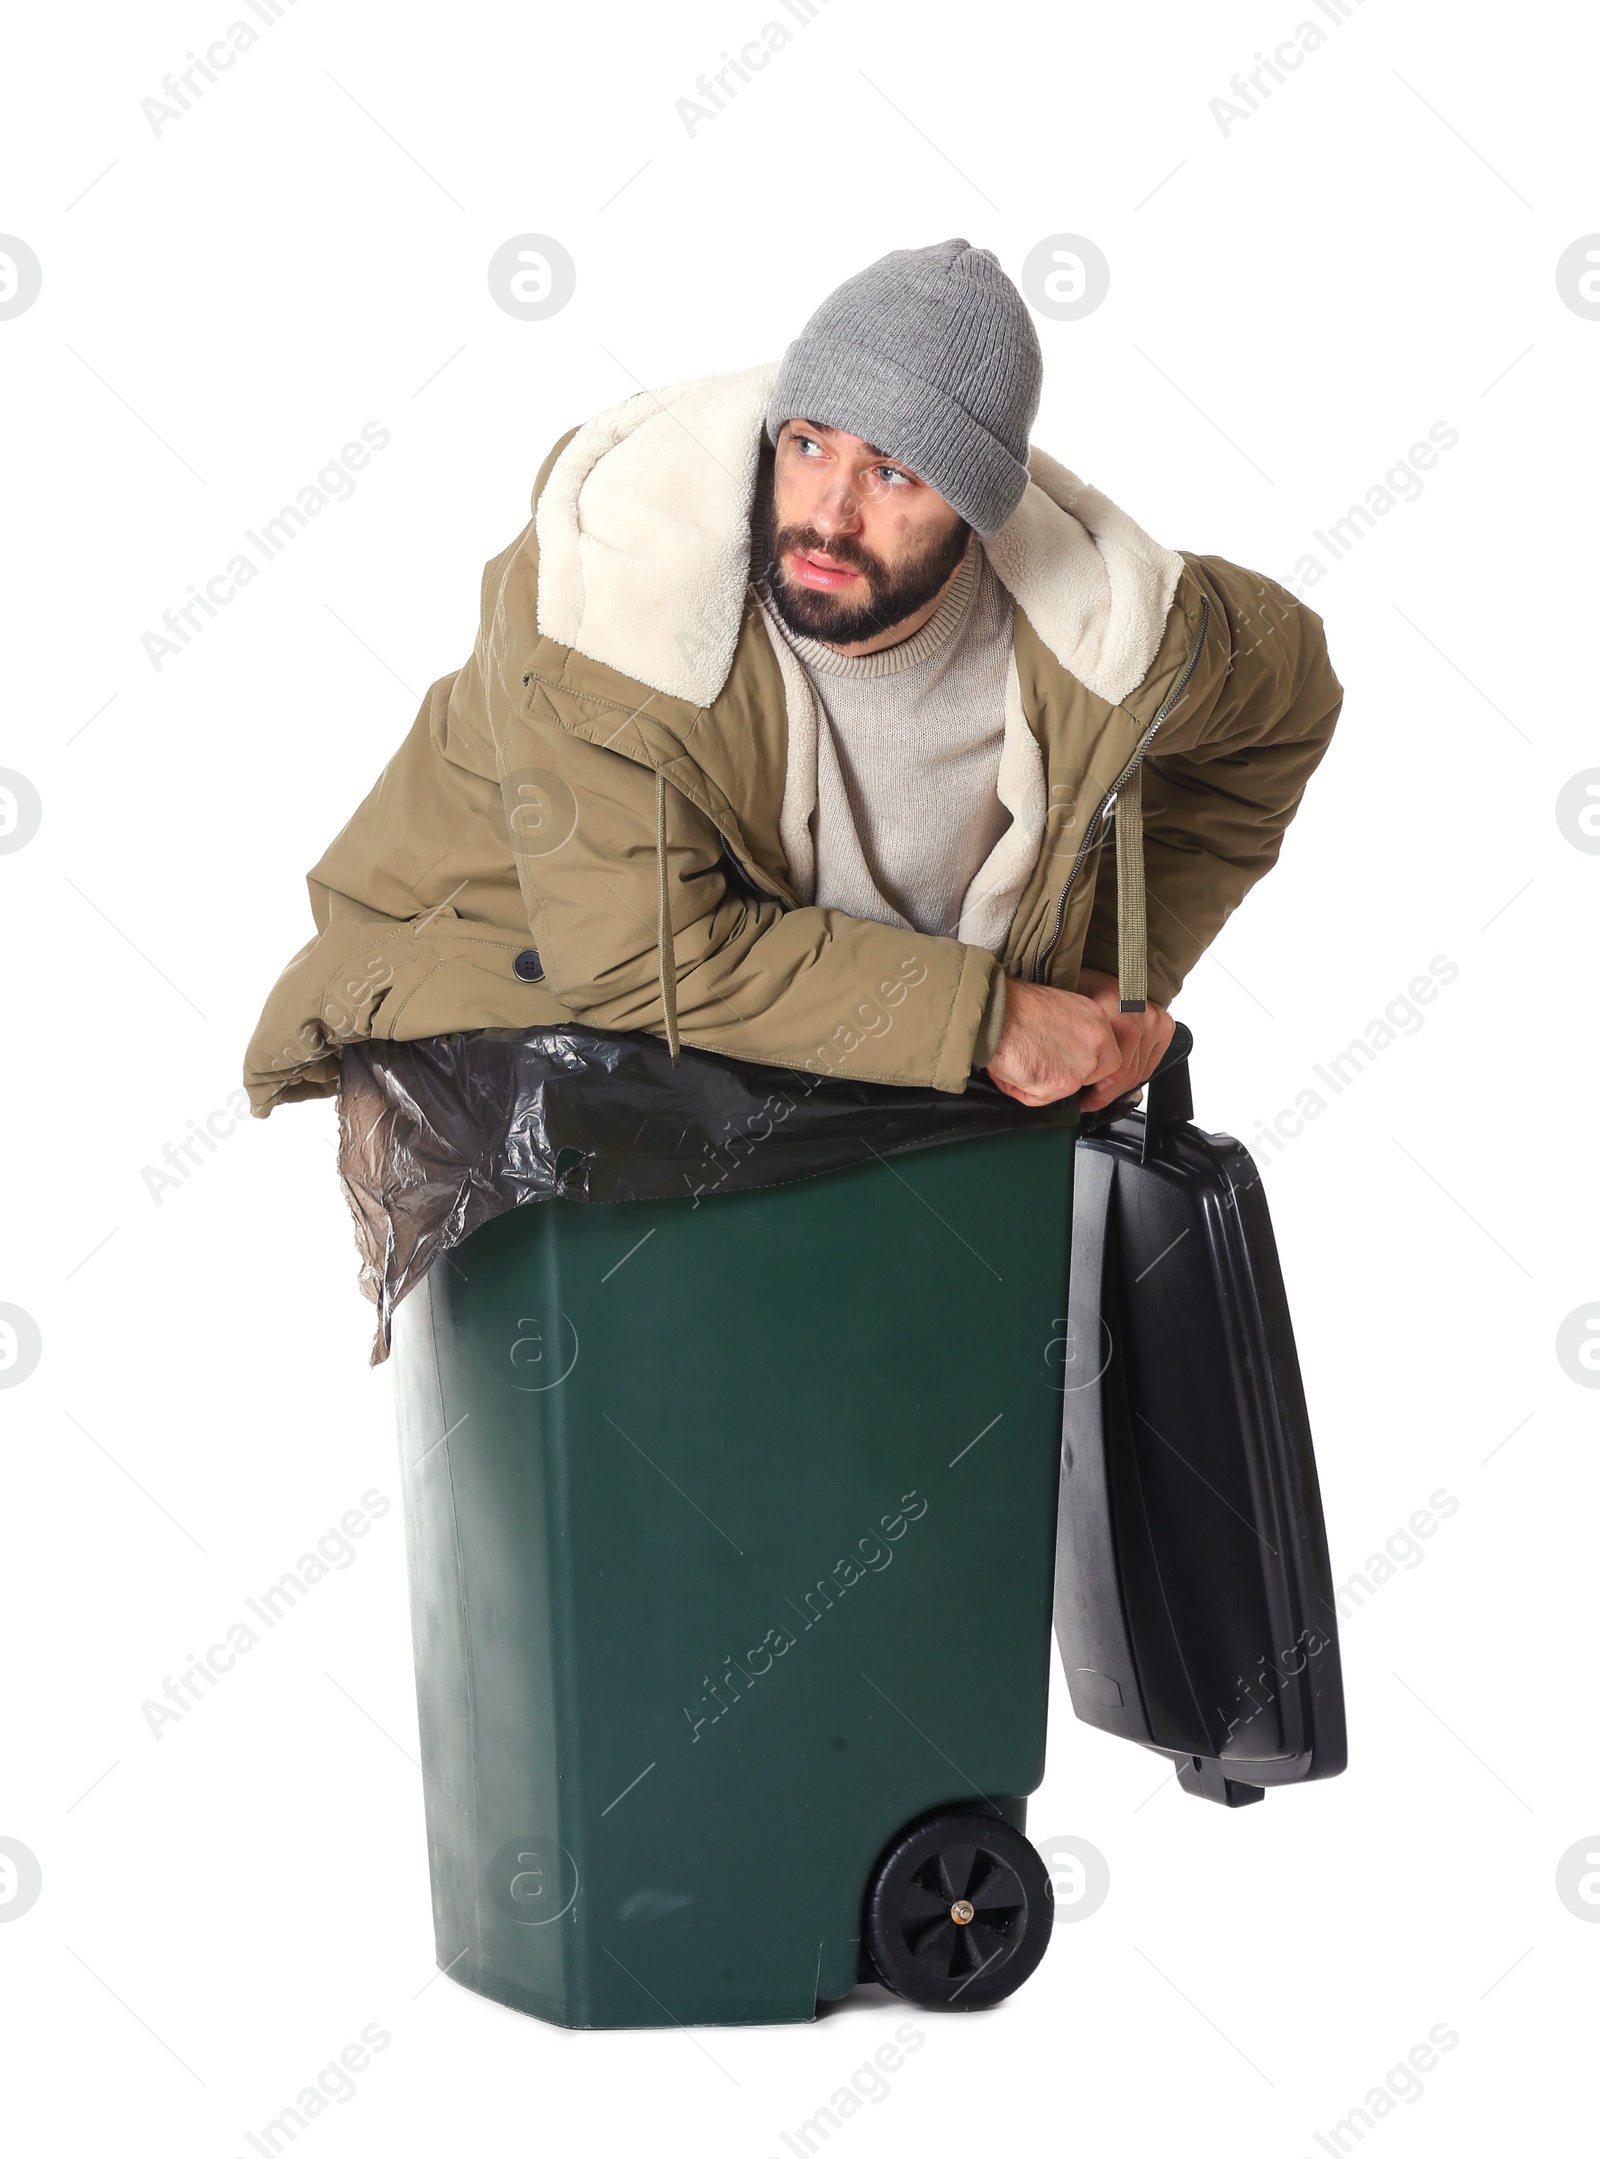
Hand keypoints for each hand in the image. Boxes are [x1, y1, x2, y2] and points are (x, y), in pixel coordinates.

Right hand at [985, 977, 1133, 1107]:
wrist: (995, 1011)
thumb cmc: (1015, 1004)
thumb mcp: (1059, 1009)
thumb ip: (1073, 1034)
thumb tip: (1064, 1056)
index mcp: (1097, 1020)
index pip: (1108, 1053)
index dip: (1089, 1063)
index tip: (1074, 1065)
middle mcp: (1096, 1043)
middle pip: (1095, 1074)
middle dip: (1071, 1076)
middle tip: (1045, 1066)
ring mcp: (1080, 1067)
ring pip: (1066, 1088)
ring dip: (1042, 1082)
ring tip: (1020, 1060)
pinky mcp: (1058, 1086)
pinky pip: (1040, 1098)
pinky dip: (1022, 1089)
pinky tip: (1011, 1068)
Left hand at [1071, 967, 1174, 1111]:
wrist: (1107, 965)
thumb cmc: (1082, 986)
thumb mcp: (1066, 1008)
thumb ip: (1067, 1042)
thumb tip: (1057, 1079)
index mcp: (1110, 1010)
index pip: (1113, 1069)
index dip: (1098, 1094)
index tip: (1083, 1100)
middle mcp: (1136, 1015)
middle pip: (1127, 1073)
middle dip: (1107, 1093)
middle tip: (1091, 1099)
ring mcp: (1152, 1019)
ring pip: (1139, 1071)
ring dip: (1121, 1085)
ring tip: (1103, 1088)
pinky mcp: (1164, 1023)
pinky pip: (1151, 1062)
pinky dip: (1137, 1072)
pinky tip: (1121, 1074)